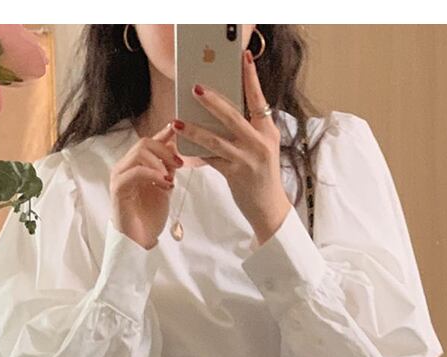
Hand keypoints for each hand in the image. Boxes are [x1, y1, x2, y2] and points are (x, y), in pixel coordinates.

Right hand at [110, 124, 183, 250]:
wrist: (140, 241)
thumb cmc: (150, 217)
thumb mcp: (164, 187)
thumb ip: (167, 167)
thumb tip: (175, 145)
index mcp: (135, 166)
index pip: (148, 142)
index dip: (163, 133)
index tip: (178, 128)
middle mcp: (124, 168)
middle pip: (144, 143)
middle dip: (165, 150)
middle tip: (180, 163)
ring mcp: (119, 177)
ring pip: (139, 153)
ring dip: (160, 162)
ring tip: (170, 178)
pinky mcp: (118, 189)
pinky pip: (135, 171)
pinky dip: (152, 173)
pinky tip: (164, 183)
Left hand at [174, 51, 290, 244]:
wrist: (269, 208)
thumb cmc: (261, 175)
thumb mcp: (261, 148)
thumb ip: (247, 130)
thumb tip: (221, 112)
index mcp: (268, 131)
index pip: (259, 99)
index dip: (250, 78)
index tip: (243, 58)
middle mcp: (259, 142)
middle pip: (232, 116)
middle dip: (212, 101)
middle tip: (196, 87)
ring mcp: (247, 159)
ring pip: (216, 139)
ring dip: (194, 130)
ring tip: (177, 121)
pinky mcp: (235, 175)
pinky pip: (211, 160)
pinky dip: (197, 153)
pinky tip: (182, 146)